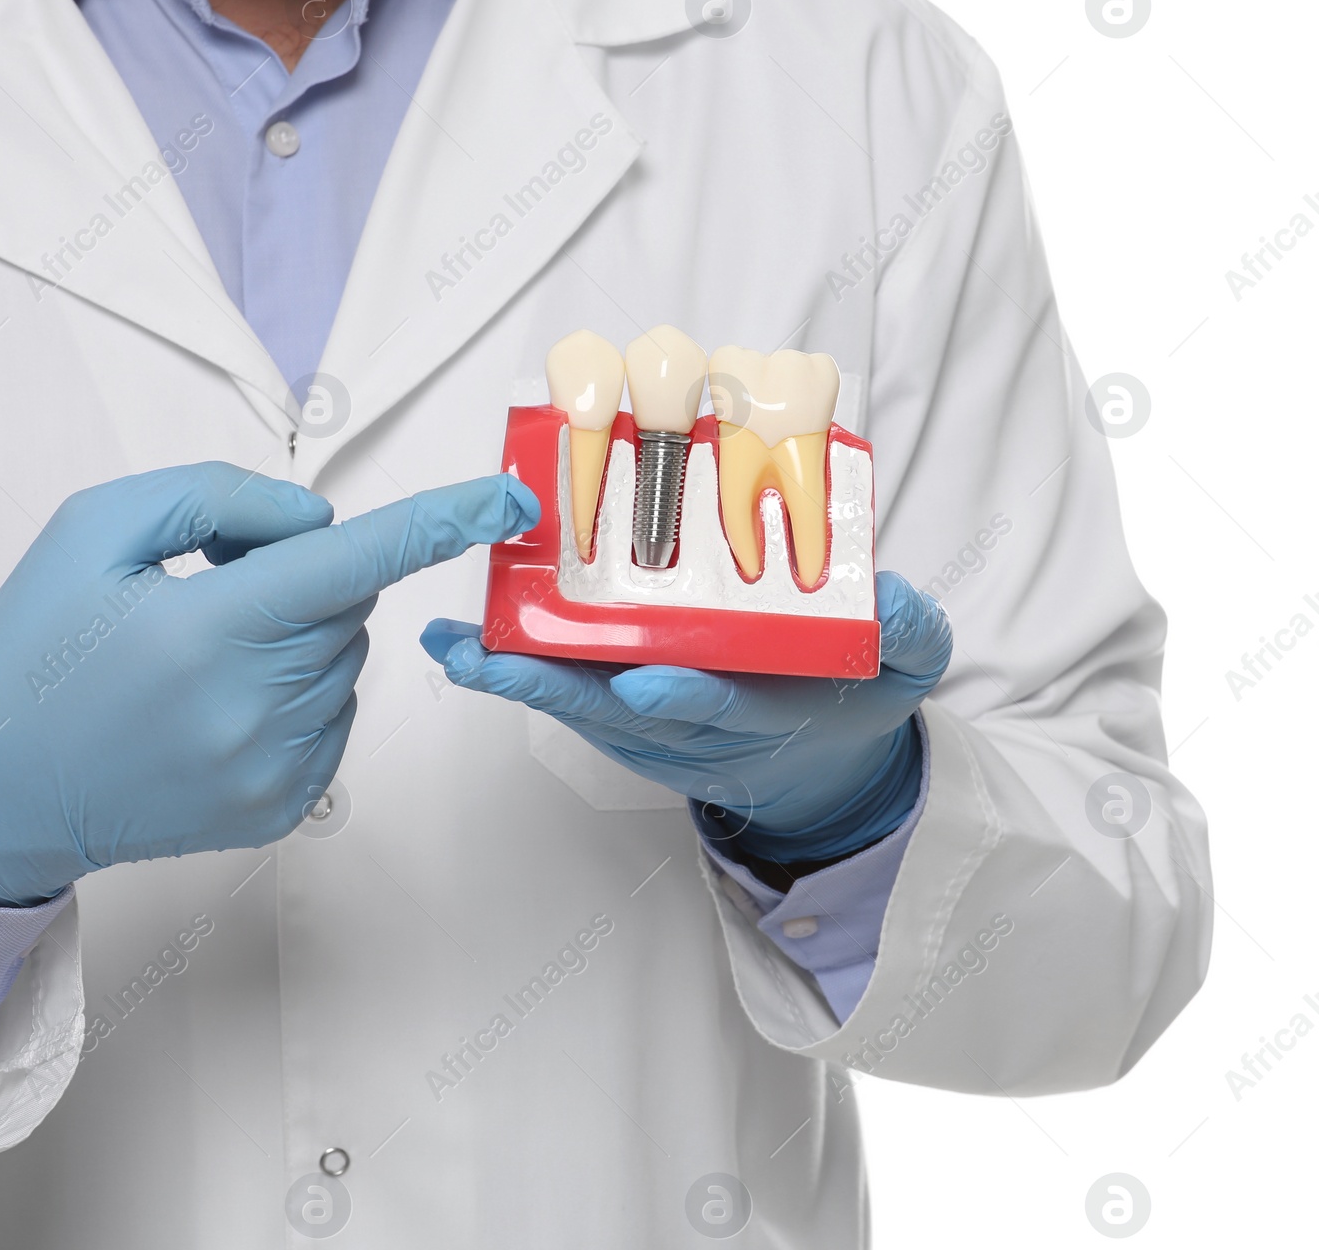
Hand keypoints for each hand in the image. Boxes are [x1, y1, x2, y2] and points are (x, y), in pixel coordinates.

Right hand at [0, 464, 538, 905]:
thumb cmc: (34, 649)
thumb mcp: (95, 530)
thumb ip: (217, 498)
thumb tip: (318, 521)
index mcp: (208, 629)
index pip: (353, 561)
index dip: (440, 521)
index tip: (507, 500)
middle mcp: (255, 708)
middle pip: (347, 606)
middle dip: (299, 580)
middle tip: (211, 594)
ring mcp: (274, 769)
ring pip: (346, 662)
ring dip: (299, 639)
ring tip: (200, 658)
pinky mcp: (281, 809)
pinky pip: (335, 719)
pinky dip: (297, 695)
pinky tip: (217, 707)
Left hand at [421, 572, 950, 861]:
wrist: (822, 768)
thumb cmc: (853, 700)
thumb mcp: (906, 670)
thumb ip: (908, 634)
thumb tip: (892, 596)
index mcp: (765, 715)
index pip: (720, 707)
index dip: (683, 695)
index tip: (641, 680)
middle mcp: (698, 732)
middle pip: (619, 713)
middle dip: (554, 687)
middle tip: (488, 658)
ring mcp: (657, 735)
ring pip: (581, 709)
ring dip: (518, 680)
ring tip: (456, 646)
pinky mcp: (630, 727)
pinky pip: (572, 703)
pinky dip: (522, 677)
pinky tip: (473, 648)